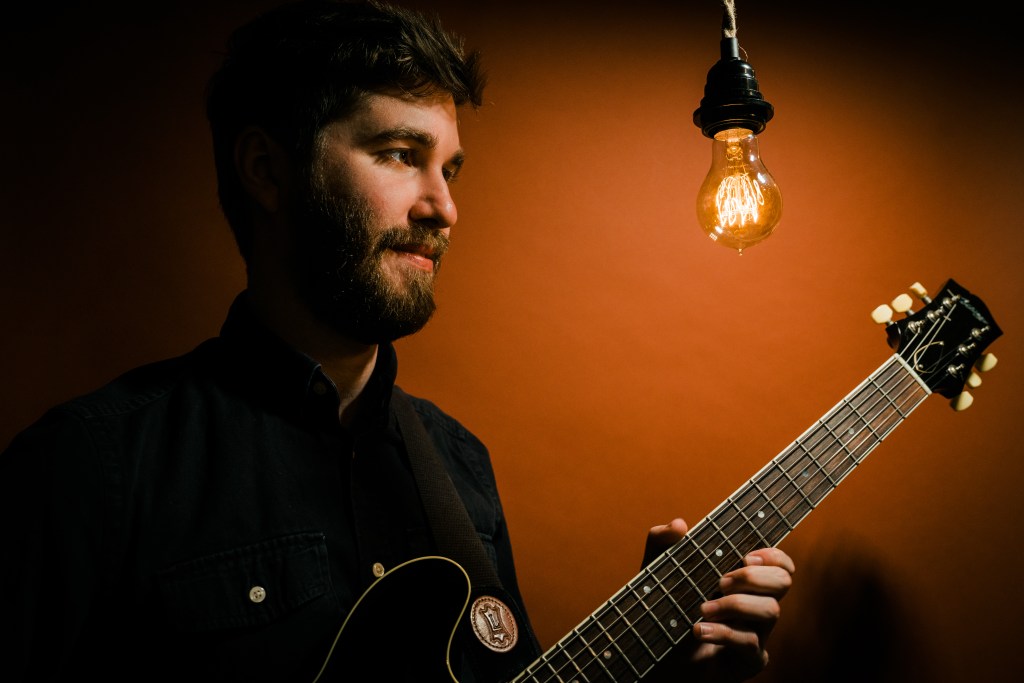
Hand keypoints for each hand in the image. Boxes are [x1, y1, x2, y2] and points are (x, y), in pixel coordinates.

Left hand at [643, 518, 794, 681]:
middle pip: (783, 582)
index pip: (780, 564)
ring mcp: (756, 634)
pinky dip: (724, 632)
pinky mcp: (748, 661)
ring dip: (735, 604)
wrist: (653, 653)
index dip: (773, 556)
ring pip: (771, 611)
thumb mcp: (657, 572)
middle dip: (752, 577)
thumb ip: (662, 544)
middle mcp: (756, 606)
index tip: (745, 556)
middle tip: (719, 582)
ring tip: (702, 609)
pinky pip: (751, 643)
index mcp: (744, 582)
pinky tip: (699, 630)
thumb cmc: (664, 610)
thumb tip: (678, 525)